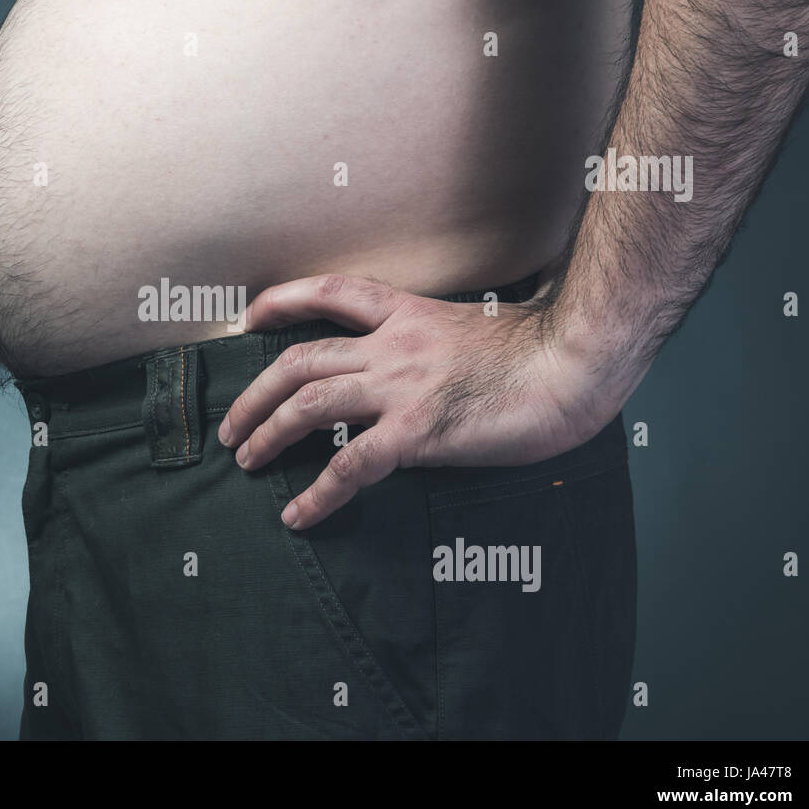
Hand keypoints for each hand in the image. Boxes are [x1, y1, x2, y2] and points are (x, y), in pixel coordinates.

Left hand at [217, 274, 620, 529]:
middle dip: (255, 392)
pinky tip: (299, 515)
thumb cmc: (543, 351)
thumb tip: (420, 369)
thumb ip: (435, 344)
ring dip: (268, 433)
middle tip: (233, 424)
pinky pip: (350, 465)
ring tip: (247, 460)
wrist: (576, 362)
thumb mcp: (474, 331)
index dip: (282, 301)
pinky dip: (318, 494)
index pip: (331, 293)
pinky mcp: (418, 431)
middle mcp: (395, 345)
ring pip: (310, 404)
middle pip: (301, 358)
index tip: (249, 317)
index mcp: (409, 314)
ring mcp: (402, 386)